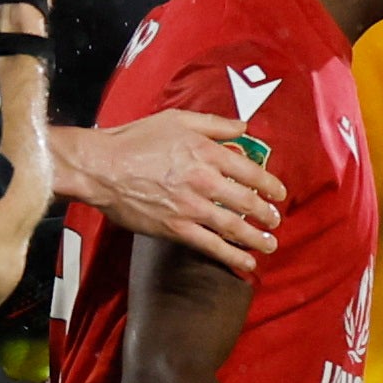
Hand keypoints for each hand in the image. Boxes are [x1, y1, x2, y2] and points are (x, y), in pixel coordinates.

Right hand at [68, 106, 283, 275]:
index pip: (250, 170)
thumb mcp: (177, 119)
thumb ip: (214, 123)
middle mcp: (204, 180)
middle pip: (246, 201)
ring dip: (256, 238)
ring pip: (234, 227)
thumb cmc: (136, 140)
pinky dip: (231, 256)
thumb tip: (245, 127)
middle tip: (276, 220)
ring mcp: (190, 207)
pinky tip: (247, 264)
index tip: (279, 193)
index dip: (269, 184)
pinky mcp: (175, 228)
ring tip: (270, 245)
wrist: (102, 168)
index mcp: (206, 152)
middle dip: (266, 214)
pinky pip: (210, 246)